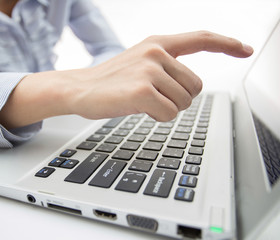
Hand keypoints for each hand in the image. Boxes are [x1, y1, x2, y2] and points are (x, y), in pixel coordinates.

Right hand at [0, 31, 252, 128]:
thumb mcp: (141, 62)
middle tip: (154, 97)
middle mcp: (156, 52)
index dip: (226, 43)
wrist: (79, 89)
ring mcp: (149, 70)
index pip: (200, 38)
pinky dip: (157, 117)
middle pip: (196, 86)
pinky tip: (139, 109)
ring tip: (143, 101)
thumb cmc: (111, 80)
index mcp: (158, 43)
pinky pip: (169, 114)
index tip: (244, 49)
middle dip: (179, 98)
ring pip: (184, 101)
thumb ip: (168, 66)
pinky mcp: (142, 91)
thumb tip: (192, 85)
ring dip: (167, 108)